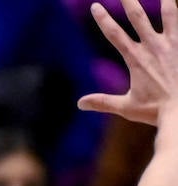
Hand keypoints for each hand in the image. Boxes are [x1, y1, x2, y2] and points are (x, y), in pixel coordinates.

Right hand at [79, 0, 177, 125]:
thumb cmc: (156, 110)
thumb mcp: (126, 108)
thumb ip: (103, 102)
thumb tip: (80, 103)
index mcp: (135, 59)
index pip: (114, 34)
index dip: (103, 19)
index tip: (95, 6)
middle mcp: (153, 47)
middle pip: (138, 16)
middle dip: (129, 1)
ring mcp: (172, 44)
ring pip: (168, 14)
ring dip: (165, 1)